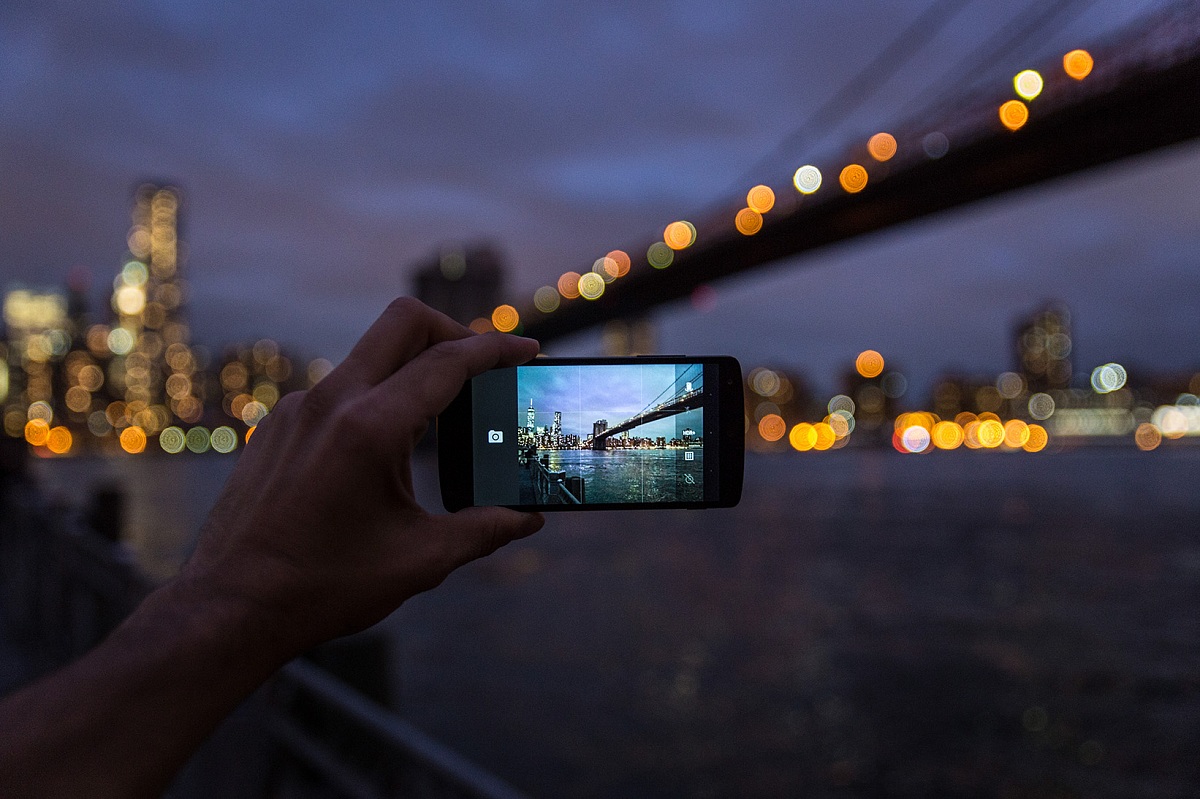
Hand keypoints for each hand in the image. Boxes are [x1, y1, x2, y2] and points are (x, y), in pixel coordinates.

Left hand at [181, 297, 543, 654]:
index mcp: (370, 428)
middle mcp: (331, 402)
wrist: (230, 607)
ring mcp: (299, 409)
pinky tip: (384, 450)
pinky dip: (375, 399)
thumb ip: (484, 531)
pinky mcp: (279, 426)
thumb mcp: (420, 560)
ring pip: (370, 355)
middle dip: (453, 331)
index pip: (447, 362)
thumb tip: (527, 520)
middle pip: (404, 322)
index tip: (527, 350)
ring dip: (412, 369)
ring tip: (440, 417)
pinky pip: (339, 390)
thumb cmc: (323, 586)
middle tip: (482, 366)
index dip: (496, 349)